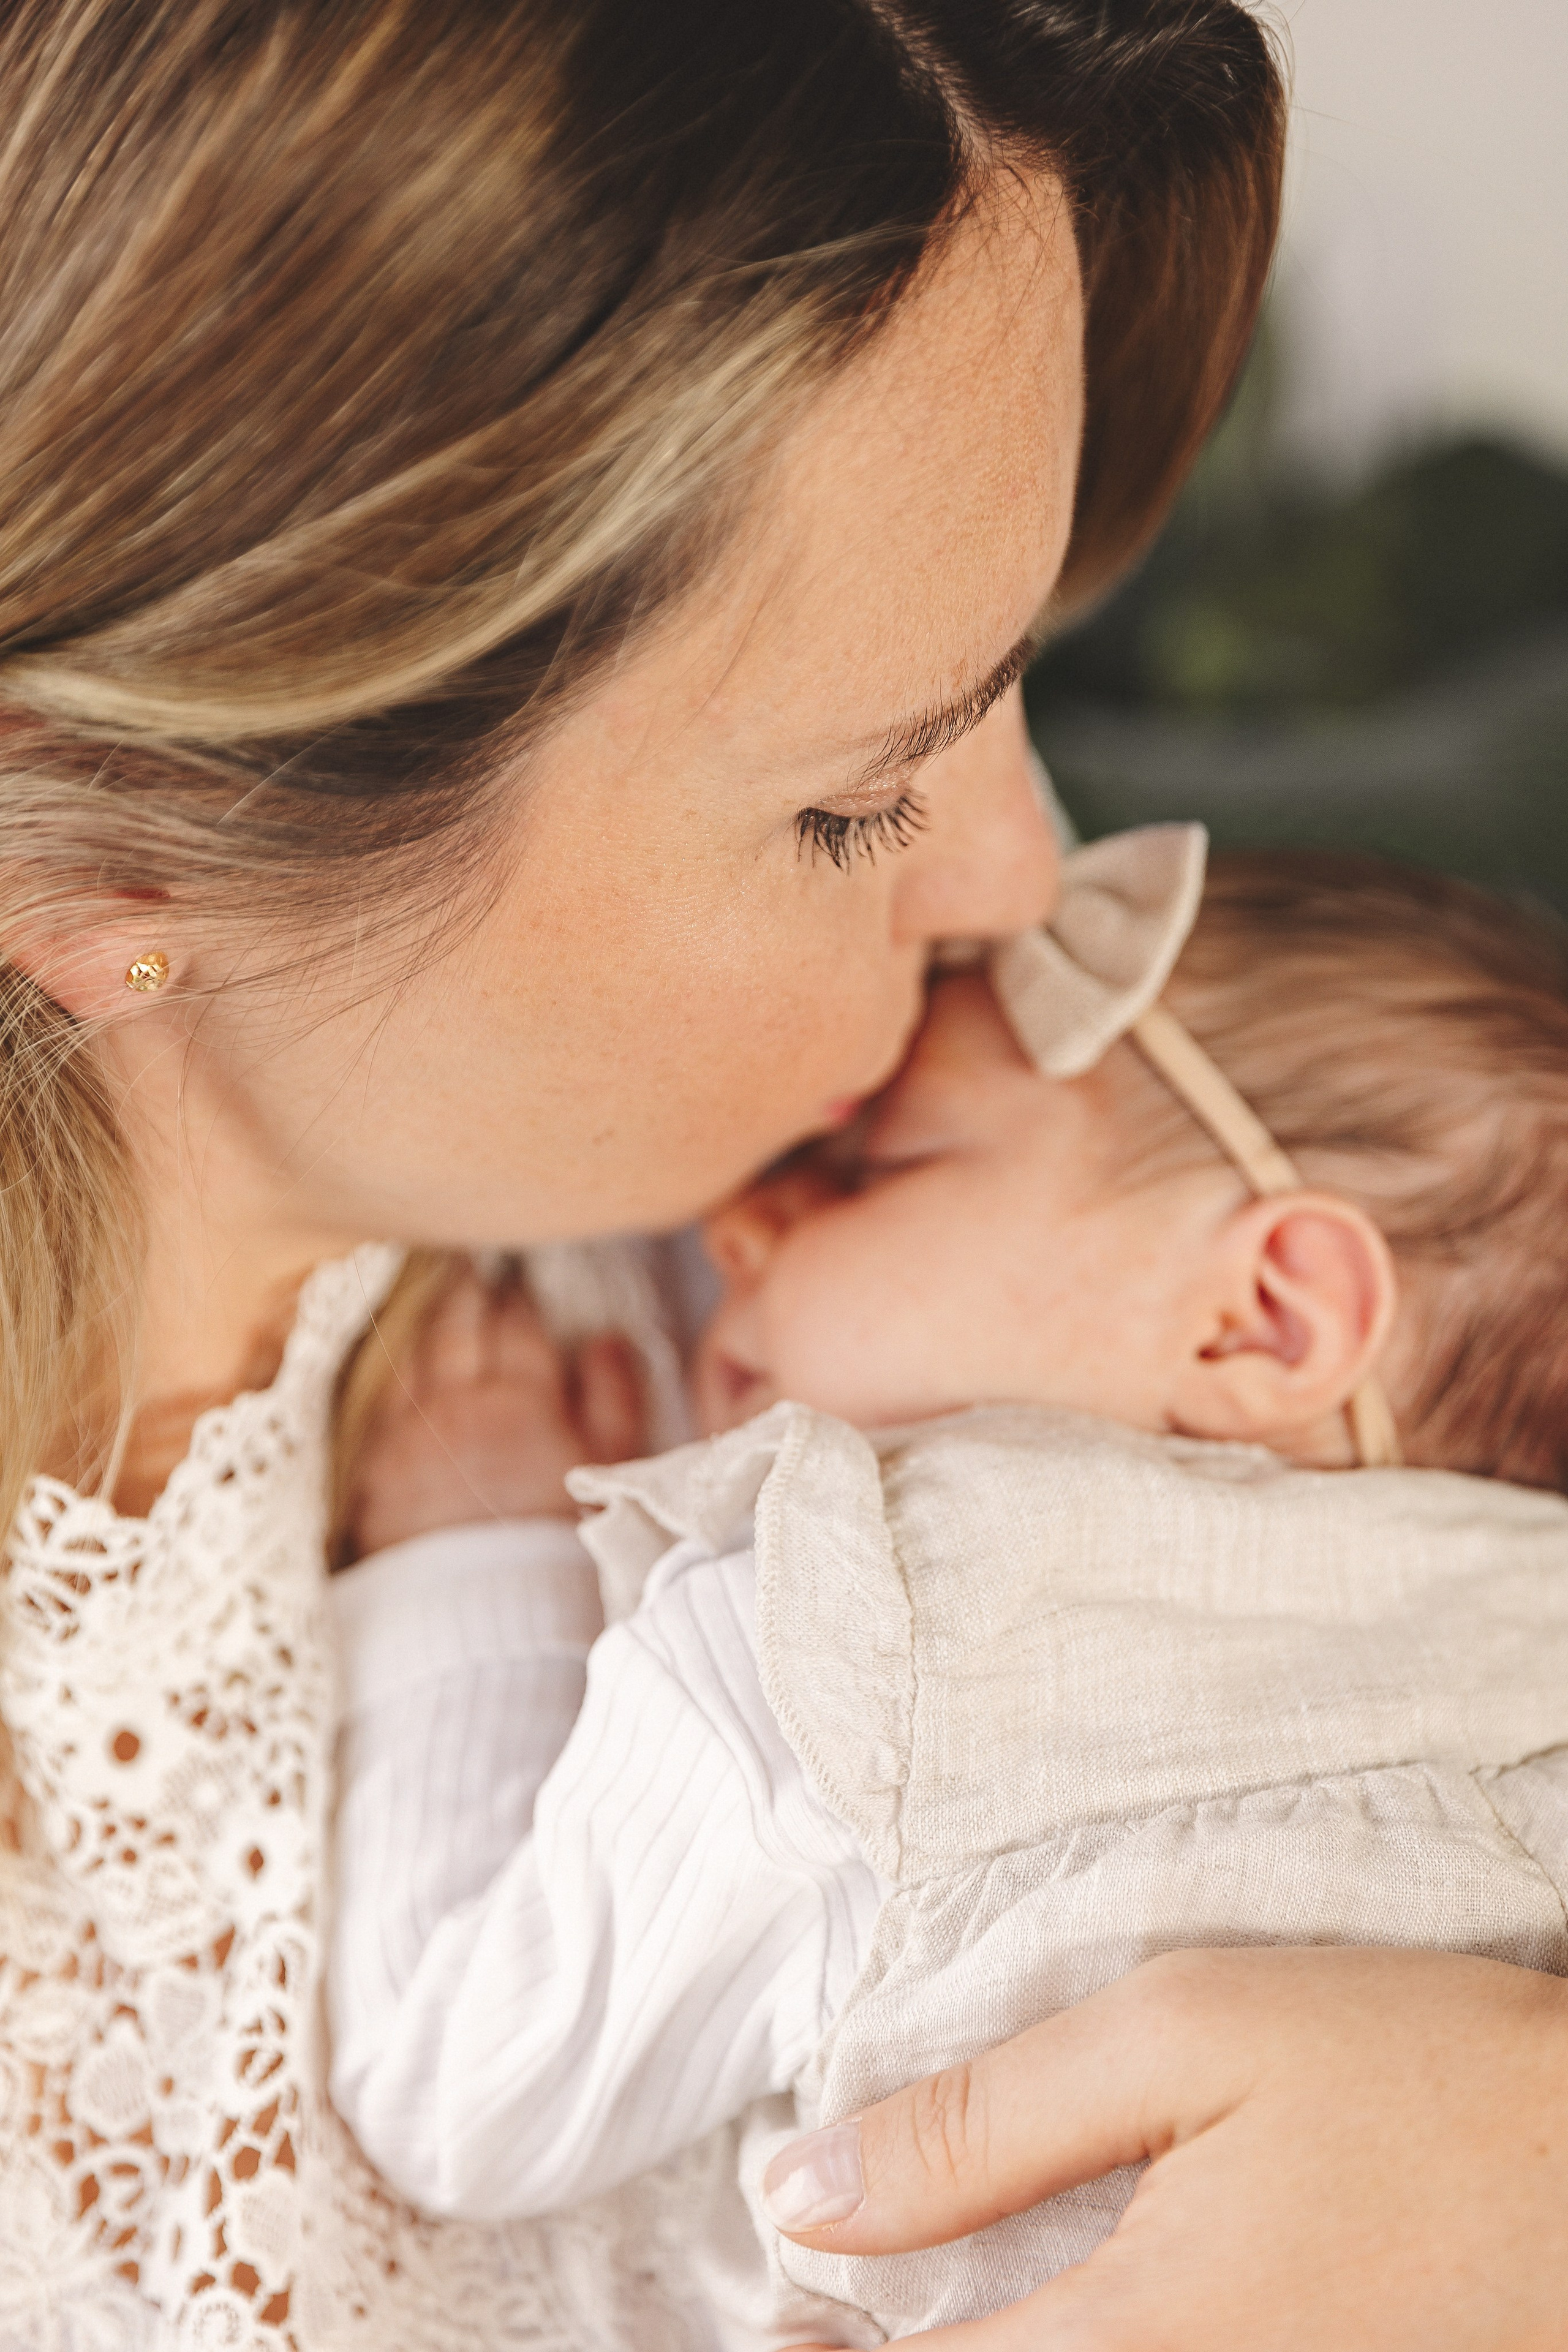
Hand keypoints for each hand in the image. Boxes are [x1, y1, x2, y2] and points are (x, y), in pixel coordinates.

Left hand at [343, 1271, 643, 1556]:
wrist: (488, 1626)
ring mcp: (408, 1437)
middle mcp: (457, 1406)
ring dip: (426, 1327)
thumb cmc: (562, 1549)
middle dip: (466, 1296)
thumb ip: (610, 1399)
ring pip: (413, 1358)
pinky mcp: (374, 1474)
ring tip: (436, 1307)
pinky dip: (395, 1377)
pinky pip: (380, 1403)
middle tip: (471, 1274)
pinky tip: (401, 1373)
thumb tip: (604, 1342)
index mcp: (520, 1399)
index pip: (515, 1326)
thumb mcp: (609, 1472)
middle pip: (457, 1328)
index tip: (518, 1285)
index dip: (517, 1301)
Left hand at [771, 1946, 1567, 2349]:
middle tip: (810, 2307)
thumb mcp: (1176, 2038)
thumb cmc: (1406, 2078)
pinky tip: (1018, 2314)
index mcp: (1123, 2349)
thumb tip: (802, 2189)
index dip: (796, 2348)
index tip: (762, 2299)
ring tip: (890, 2307)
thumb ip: (976, 2125)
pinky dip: (1047, 2349)